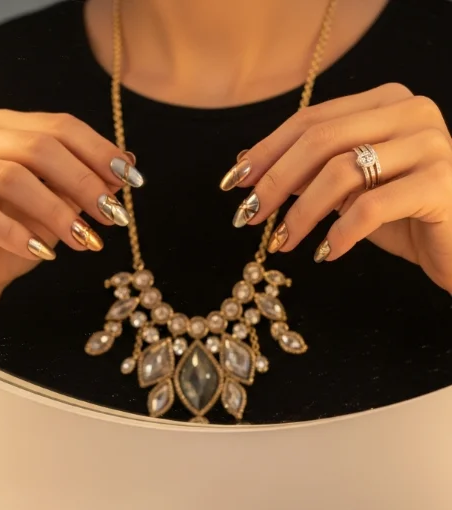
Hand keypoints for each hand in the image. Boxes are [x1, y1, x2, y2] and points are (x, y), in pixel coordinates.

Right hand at [0, 110, 142, 354]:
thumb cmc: (5, 245)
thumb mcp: (51, 215)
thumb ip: (76, 190)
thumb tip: (122, 169)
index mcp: (0, 130)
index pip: (56, 126)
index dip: (98, 151)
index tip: (130, 179)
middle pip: (37, 146)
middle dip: (82, 180)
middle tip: (112, 214)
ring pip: (11, 176)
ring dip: (56, 210)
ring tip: (84, 240)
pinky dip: (17, 234)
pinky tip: (43, 252)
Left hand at [220, 83, 451, 291]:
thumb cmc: (402, 214)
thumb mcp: (348, 188)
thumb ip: (308, 171)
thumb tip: (246, 164)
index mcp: (385, 102)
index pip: (311, 120)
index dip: (266, 151)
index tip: (232, 183)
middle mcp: (411, 112)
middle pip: (321, 140)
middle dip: (274, 181)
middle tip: (248, 216)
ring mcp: (430, 144)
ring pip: (342, 172)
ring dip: (300, 213)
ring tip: (282, 243)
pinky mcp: (441, 183)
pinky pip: (371, 208)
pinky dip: (339, 233)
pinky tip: (325, 253)